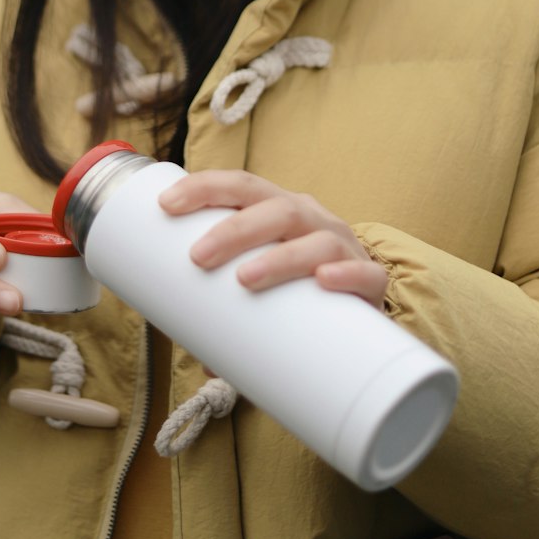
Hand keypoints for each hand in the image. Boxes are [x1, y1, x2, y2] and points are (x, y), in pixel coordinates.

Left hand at [157, 171, 386, 307]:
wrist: (359, 314)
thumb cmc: (292, 291)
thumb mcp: (255, 280)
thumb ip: (224, 308)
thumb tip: (195, 352)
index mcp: (277, 209)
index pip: (241, 185)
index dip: (205, 187)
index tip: (166, 204)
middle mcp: (310, 220)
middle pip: (275, 209)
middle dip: (234, 229)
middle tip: (198, 257)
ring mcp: (344, 248)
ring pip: (317, 240)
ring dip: (280, 256)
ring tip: (247, 278)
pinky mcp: (372, 283)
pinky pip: (366, 274)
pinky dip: (346, 274)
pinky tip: (323, 281)